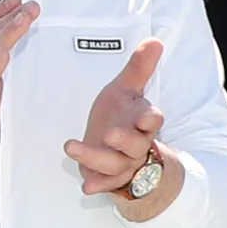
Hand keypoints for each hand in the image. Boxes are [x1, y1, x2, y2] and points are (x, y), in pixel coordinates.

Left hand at [62, 40, 168, 194]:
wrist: (117, 145)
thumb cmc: (122, 114)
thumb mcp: (125, 89)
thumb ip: (138, 68)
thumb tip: (154, 41)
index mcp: (143, 120)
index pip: (152, 119)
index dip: (150, 118)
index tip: (146, 117)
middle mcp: (137, 143)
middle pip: (136, 144)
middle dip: (124, 140)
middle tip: (110, 134)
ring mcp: (123, 162)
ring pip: (116, 164)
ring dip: (94, 158)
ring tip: (71, 147)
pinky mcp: (108, 176)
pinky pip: (105, 183)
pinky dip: (97, 185)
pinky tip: (85, 186)